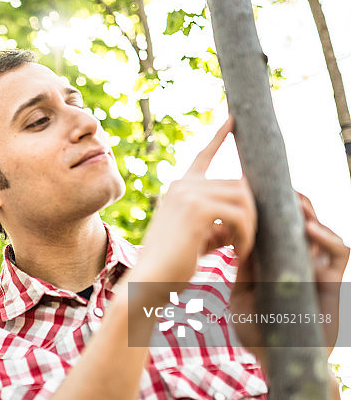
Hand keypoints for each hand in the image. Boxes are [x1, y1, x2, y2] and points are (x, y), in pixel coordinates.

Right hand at [132, 118, 256, 306]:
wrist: (149, 280)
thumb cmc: (171, 265)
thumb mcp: (197, 237)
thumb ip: (217, 223)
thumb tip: (247, 215)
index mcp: (179, 188)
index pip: (203, 156)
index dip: (220, 136)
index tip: (234, 119)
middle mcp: (183, 185)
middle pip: (238, 184)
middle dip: (250, 213)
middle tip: (243, 243)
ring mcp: (189, 194)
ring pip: (243, 198)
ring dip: (249, 227)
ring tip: (239, 250)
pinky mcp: (198, 209)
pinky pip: (240, 215)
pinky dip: (245, 237)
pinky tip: (235, 253)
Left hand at [232, 193, 348, 355]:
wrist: (279, 362)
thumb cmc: (257, 331)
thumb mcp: (241, 293)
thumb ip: (243, 267)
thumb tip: (236, 236)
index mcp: (274, 261)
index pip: (275, 227)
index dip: (267, 208)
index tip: (252, 190)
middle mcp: (297, 262)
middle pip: (300, 222)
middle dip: (290, 203)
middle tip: (274, 189)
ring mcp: (316, 270)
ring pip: (321, 231)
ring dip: (309, 214)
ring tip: (295, 203)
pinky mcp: (332, 282)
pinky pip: (338, 254)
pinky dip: (327, 238)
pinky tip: (310, 229)